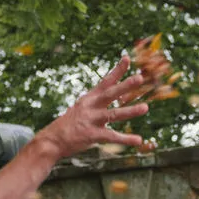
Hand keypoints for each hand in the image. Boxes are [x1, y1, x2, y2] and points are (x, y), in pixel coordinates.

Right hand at [34, 54, 153, 162]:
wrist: (53, 139)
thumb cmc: (71, 123)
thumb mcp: (84, 107)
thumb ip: (100, 102)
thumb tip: (120, 96)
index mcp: (90, 98)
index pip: (106, 81)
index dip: (117, 70)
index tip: (128, 58)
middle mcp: (91, 106)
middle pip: (110, 93)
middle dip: (125, 85)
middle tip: (139, 78)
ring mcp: (91, 120)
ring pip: (114, 114)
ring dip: (130, 111)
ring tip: (146, 107)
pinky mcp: (92, 135)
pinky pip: (112, 136)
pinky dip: (126, 139)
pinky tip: (138, 140)